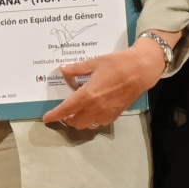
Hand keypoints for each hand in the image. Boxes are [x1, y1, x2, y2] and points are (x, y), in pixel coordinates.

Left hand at [42, 36, 168, 133]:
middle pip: (75, 122)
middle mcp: (95, 107)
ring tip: (79, 110)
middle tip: (65, 111)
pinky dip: (93, 119)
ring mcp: (106, 113)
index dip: (54, 115)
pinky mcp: (116, 114)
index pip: (66, 109)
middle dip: (67, 119)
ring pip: (87, 125)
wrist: (141, 70)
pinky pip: (99, 123)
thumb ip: (77, 68)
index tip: (47, 118)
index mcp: (87, 94)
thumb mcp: (95, 62)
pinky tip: (94, 109)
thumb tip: (63, 69)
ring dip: (80, 120)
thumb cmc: (118, 63)